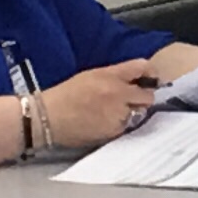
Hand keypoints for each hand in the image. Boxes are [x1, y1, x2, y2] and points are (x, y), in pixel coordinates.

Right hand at [38, 60, 161, 147]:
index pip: (142, 67)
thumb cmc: (66, 95)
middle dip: (142, 98)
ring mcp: (118, 113)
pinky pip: (126, 126)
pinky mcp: (114, 130)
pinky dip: (120, 125)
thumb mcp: (91, 76)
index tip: (148, 79)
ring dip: (130, 113)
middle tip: (130, 101)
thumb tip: (137, 78)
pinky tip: (104, 123)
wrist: (48, 117)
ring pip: (138, 113)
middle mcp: (118, 93)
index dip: (149, 73)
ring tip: (110, 114)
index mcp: (111, 75)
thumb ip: (115, 76)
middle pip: (148, 96)